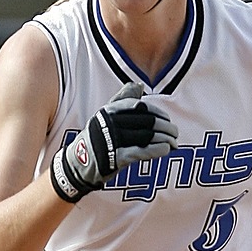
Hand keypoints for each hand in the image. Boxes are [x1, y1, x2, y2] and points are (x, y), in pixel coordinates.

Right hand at [50, 82, 177, 200]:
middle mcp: (110, 123)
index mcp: (109, 111)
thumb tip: (139, 85)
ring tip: (174, 143)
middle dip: (165, 127)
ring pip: (147, 136)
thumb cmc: (96, 139)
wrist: (77, 165)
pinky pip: (141, 151)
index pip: (140, 107)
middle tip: (175, 133)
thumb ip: (122, 101)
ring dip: (165, 139)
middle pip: (146, 121)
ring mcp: (112, 140)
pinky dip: (157, 150)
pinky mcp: (115, 158)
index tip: (167, 119)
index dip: (157, 113)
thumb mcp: (105, 117)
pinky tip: (166, 149)